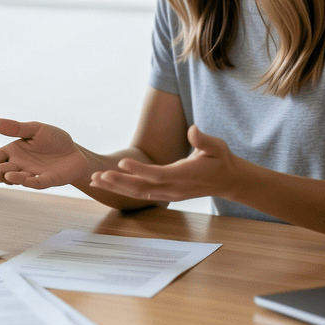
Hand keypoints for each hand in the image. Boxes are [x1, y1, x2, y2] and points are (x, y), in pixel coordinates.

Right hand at [0, 118, 89, 189]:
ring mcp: (32, 174)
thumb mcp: (35, 129)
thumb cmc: (53, 140)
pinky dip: (29, 182)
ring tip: (4, 173)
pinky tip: (22, 179)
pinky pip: (36, 183)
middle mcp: (19, 165)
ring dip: (8, 177)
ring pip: (16, 178)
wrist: (75, 152)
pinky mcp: (47, 181)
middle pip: (0, 170)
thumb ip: (15, 128)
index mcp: (14, 152)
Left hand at [89, 126, 242, 202]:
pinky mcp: (167, 195)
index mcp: (185, 174)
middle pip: (142, 188)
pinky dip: (124, 190)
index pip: (158, 174)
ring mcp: (170, 194)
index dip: (139, 170)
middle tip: (97, 176)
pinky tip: (108, 185)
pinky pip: (142, 194)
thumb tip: (193, 130)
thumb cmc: (221, 160)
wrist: (229, 181)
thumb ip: (204, 140)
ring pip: (139, 194)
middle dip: (118, 183)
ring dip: (116, 188)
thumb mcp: (217, 146)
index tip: (121, 162)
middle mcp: (175, 187)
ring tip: (95, 181)